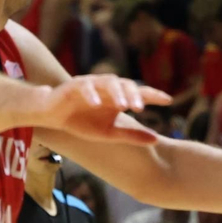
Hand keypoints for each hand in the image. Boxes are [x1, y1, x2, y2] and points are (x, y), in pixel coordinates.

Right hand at [40, 75, 169, 143]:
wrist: (53, 116)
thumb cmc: (82, 121)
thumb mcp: (109, 133)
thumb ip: (132, 135)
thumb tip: (157, 139)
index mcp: (117, 97)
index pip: (139, 93)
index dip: (153, 95)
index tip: (168, 100)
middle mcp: (107, 88)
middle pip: (125, 85)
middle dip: (134, 95)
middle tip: (141, 108)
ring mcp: (91, 84)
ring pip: (107, 82)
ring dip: (116, 92)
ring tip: (123, 105)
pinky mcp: (74, 86)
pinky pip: (84, 87)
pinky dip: (90, 93)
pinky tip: (96, 102)